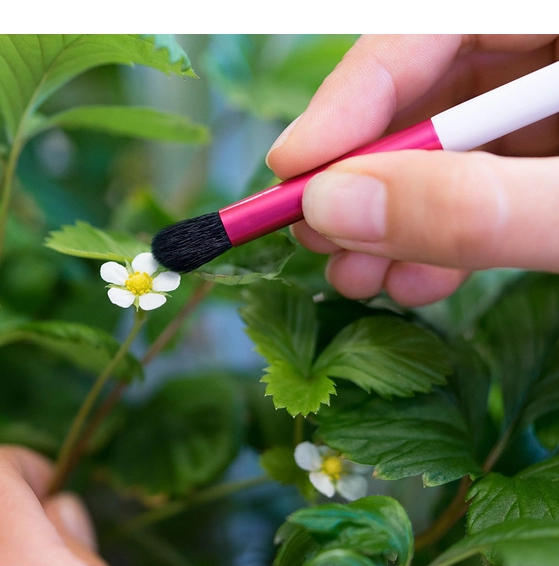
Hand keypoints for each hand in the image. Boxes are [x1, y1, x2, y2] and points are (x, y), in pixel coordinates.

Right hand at [266, 35, 558, 305]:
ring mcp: (547, 116)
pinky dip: (435, 241)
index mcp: (555, 20)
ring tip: (357, 275)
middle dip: (360, 176)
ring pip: (440, 153)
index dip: (348, 96)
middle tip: (315, 231)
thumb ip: (476, 201)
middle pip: (421, 95)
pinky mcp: (545, 166)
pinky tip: (412, 280)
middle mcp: (541, 62)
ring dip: (386, 222)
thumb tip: (336, 208)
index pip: (424, 33)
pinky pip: (476, 192)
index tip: (292, 167)